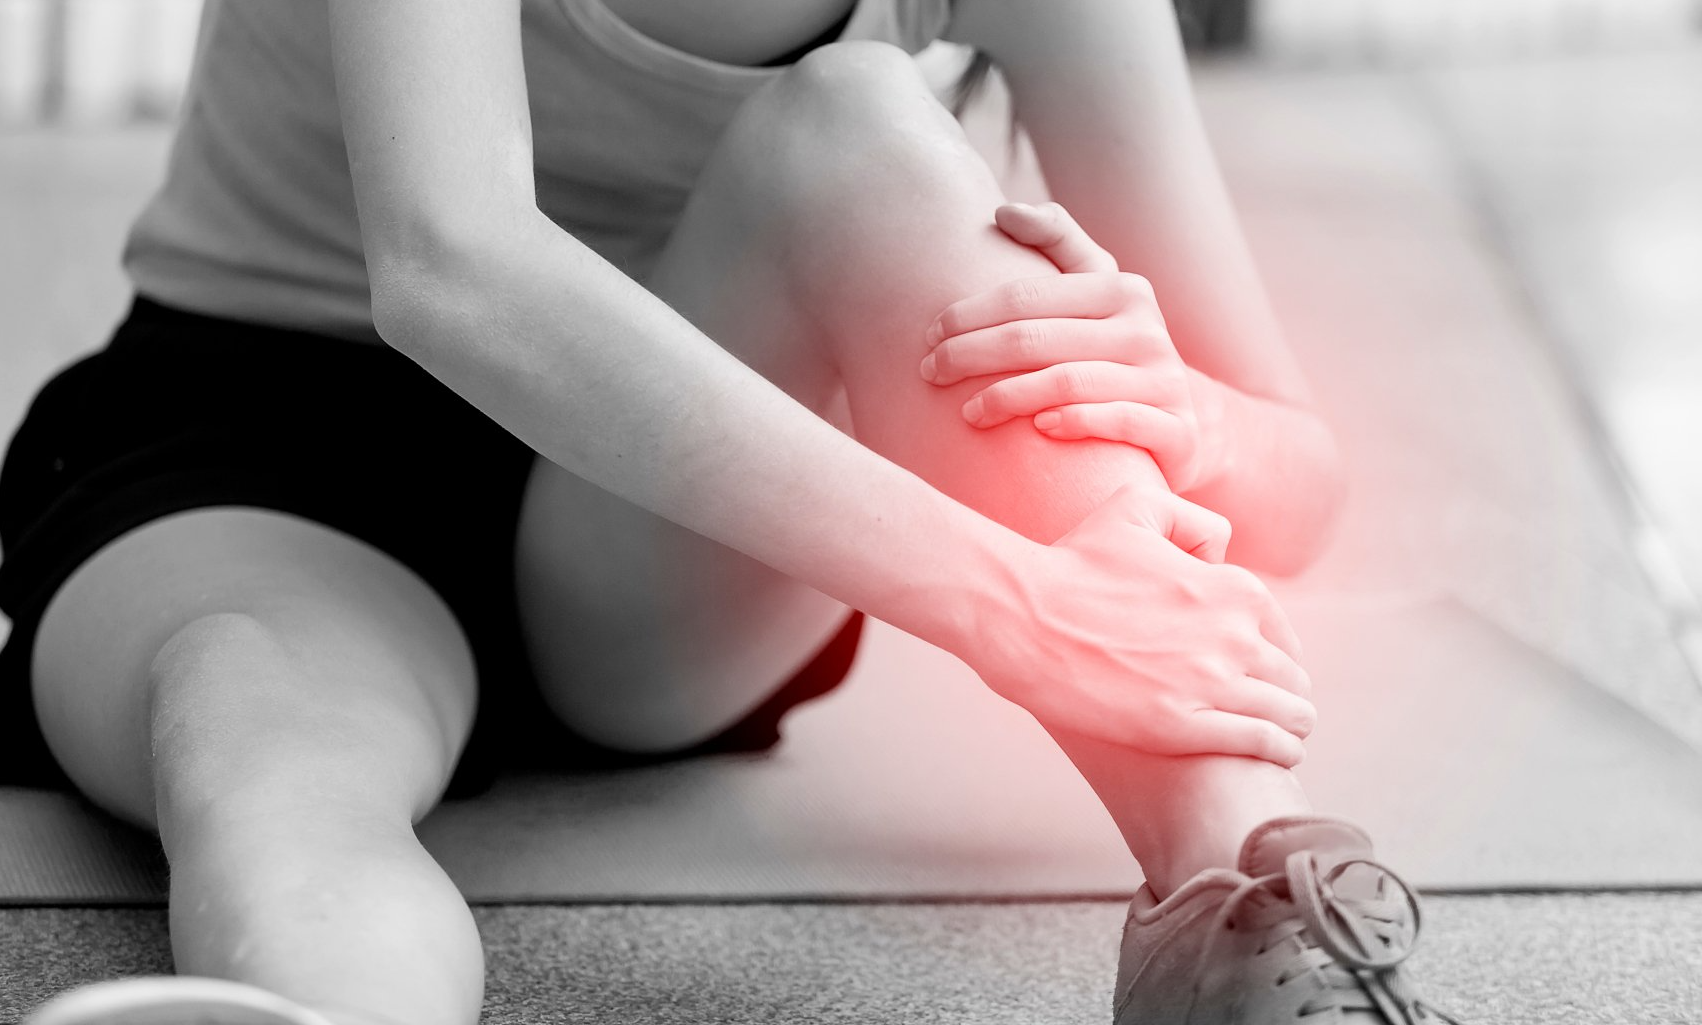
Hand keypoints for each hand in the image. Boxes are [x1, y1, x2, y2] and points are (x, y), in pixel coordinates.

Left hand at [920, 202, 1210, 490]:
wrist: (1181, 422)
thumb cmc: (1114, 350)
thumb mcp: (1095, 290)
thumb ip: (1056, 241)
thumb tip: (1003, 211)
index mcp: (1120, 290)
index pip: (1028, 296)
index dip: (969, 313)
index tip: (928, 335)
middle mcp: (1146, 330)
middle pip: (1037, 339)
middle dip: (971, 354)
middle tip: (928, 372)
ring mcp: (1164, 381)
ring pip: (1068, 381)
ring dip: (1006, 397)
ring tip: (966, 412)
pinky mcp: (1177, 430)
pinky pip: (1117, 421)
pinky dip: (1074, 422)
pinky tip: (1038, 430)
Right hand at [971, 484, 1313, 765]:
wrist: (1023, 614)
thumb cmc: (1071, 561)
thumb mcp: (1135, 508)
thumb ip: (1193, 520)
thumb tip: (1221, 552)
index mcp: (1232, 588)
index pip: (1282, 633)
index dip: (1278, 653)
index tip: (1268, 670)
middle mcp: (1232, 636)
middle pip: (1290, 676)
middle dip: (1289, 692)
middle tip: (1283, 709)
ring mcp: (1208, 684)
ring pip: (1287, 713)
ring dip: (1294, 724)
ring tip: (1289, 735)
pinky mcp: (1180, 726)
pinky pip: (1259, 742)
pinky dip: (1280, 749)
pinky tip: (1283, 754)